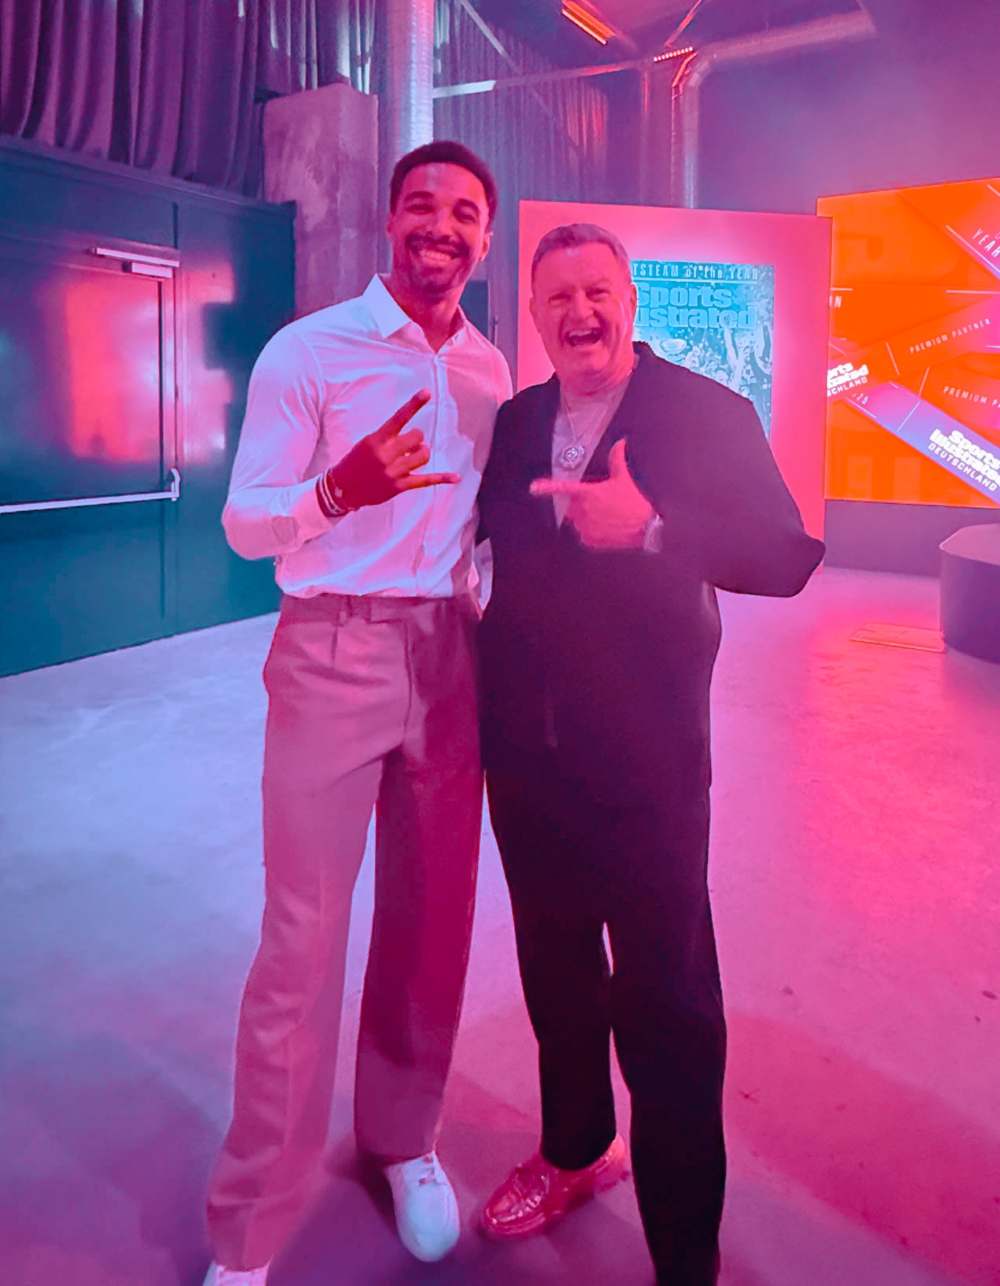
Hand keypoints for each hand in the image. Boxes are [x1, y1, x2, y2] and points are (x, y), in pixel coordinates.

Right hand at [330, 390, 459, 508]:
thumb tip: (415, 440)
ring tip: (410, 459)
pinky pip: (426, 480)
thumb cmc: (356, 462)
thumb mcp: (367, 443)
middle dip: (416, 440)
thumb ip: (389, 438)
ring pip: (423, 455)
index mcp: (377, 440)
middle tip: (407, 446)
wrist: (344, 488)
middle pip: (418, 437)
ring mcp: (394, 471)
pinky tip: (456, 477)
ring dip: (420, 454)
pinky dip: (442, 478)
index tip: (427, 392)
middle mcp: (387, 454)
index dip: (414, 404)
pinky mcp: (400, 486)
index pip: (399, 418)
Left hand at [530, 439, 653, 548]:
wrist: (643, 527)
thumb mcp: (624, 478)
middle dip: (581, 504)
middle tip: (600, 504)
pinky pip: (584, 534)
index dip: (547, 487)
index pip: (563, 488)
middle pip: (572, 506)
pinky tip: (607, 527)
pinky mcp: (589, 539)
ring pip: (578, 520)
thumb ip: (617, 459)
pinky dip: (592, 531)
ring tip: (606, 516)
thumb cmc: (632, 502)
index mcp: (588, 493)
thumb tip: (620, 443)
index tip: (534, 487)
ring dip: (587, 518)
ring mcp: (585, 526)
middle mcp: (582, 510)